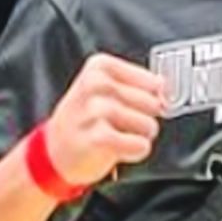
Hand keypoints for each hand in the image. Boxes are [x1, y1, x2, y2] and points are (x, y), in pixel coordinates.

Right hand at [43, 53, 166, 186]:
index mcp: (100, 66)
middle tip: (122, 124)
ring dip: (139, 136)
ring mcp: (95, 111)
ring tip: (118, 136)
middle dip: (144, 118)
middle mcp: (96, 84)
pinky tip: (118, 149)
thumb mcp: (105, 91)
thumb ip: (138, 84)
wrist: (52, 154)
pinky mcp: (98, 138)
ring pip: (148, 124)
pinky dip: (135, 150)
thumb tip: (169, 89)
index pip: (154, 81)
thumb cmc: (86, 120)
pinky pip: (139, 144)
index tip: (135, 106)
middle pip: (153, 103)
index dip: (152, 98)